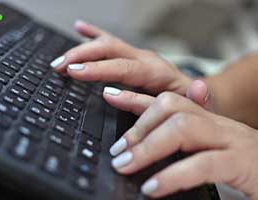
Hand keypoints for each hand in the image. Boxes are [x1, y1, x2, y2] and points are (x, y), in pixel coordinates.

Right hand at [50, 20, 209, 113]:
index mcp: (157, 71)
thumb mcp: (200, 105)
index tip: (75, 72)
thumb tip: (198, 88)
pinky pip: (110, 42)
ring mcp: (137, 57)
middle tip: (60, 66)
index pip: (123, 67)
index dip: (98, 69)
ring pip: (105, 45)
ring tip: (59, 60)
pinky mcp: (132, 59)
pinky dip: (93, 33)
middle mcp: (144, 59)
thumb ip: (196, 98)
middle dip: (82, 56)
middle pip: (109, 49)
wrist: (197, 94)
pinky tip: (80, 27)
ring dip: (80, 50)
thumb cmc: (193, 102)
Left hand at [109, 92, 257, 198]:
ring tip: (126, 165)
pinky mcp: (242, 162)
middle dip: (139, 126)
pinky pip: (203, 163)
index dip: (135, 98)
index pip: (165, 102)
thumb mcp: (204, 150)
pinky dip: (173, 175)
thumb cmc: (242, 165)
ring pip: (183, 127)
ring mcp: (229, 140)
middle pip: (171, 107)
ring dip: (149, 147)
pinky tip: (153, 187)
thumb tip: (143, 150)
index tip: (109, 96)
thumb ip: (179, 146)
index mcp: (205, 121)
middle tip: (118, 150)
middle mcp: (215, 124)